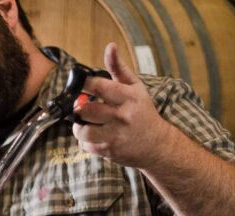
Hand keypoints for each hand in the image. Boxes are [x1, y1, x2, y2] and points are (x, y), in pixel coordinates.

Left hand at [71, 42, 176, 168]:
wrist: (156, 144)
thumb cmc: (142, 111)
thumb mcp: (135, 86)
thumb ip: (118, 68)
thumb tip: (110, 46)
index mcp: (128, 96)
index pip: (98, 86)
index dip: (83, 84)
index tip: (78, 84)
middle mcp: (122, 116)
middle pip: (85, 109)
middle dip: (79, 107)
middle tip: (82, 106)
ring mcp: (115, 135)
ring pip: (82, 130)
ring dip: (79, 126)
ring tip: (86, 122)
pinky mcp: (109, 150)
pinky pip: (85, 145)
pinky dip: (85, 141)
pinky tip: (94, 135)